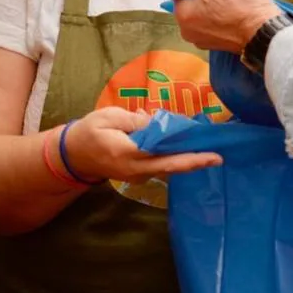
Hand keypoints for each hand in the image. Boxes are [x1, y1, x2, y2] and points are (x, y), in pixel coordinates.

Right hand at [59, 107, 221, 183]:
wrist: (73, 155)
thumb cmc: (89, 131)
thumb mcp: (109, 117)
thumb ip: (135, 121)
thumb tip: (158, 124)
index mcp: (128, 153)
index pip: (163, 156)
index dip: (187, 155)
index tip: (210, 153)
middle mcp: (136, 170)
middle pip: (171, 167)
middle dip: (195, 162)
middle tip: (219, 157)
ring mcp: (137, 176)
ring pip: (167, 168)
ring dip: (186, 159)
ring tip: (207, 148)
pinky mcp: (138, 174)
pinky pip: (160, 166)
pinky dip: (174, 157)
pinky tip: (185, 146)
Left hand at [163, 0, 281, 54]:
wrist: (267, 32)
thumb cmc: (243, 4)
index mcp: (182, 15)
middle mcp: (186, 31)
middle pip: (190, 0)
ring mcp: (200, 40)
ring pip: (200, 11)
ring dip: (211, 3)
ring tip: (231, 1)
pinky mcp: (213, 44)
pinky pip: (210, 23)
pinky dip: (218, 16)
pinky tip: (232, 13)